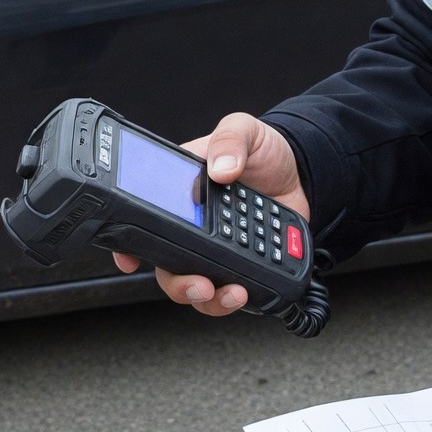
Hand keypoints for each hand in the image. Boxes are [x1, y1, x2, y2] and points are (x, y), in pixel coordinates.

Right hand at [112, 112, 309, 316]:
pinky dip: (235, 301)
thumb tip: (221, 168)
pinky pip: (230, 293)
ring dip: (209, 300)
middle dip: (179, 284)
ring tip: (231, 293)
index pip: (146, 221)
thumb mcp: (244, 130)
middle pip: (168, 268)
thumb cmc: (264, 151)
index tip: (129, 261)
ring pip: (198, 289)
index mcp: (182, 194)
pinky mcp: (242, 266)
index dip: (129, 245)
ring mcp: (217, 251)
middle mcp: (193, 228)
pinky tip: (249, 291)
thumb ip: (230, 140)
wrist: (302, 172)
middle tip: (199, 283)